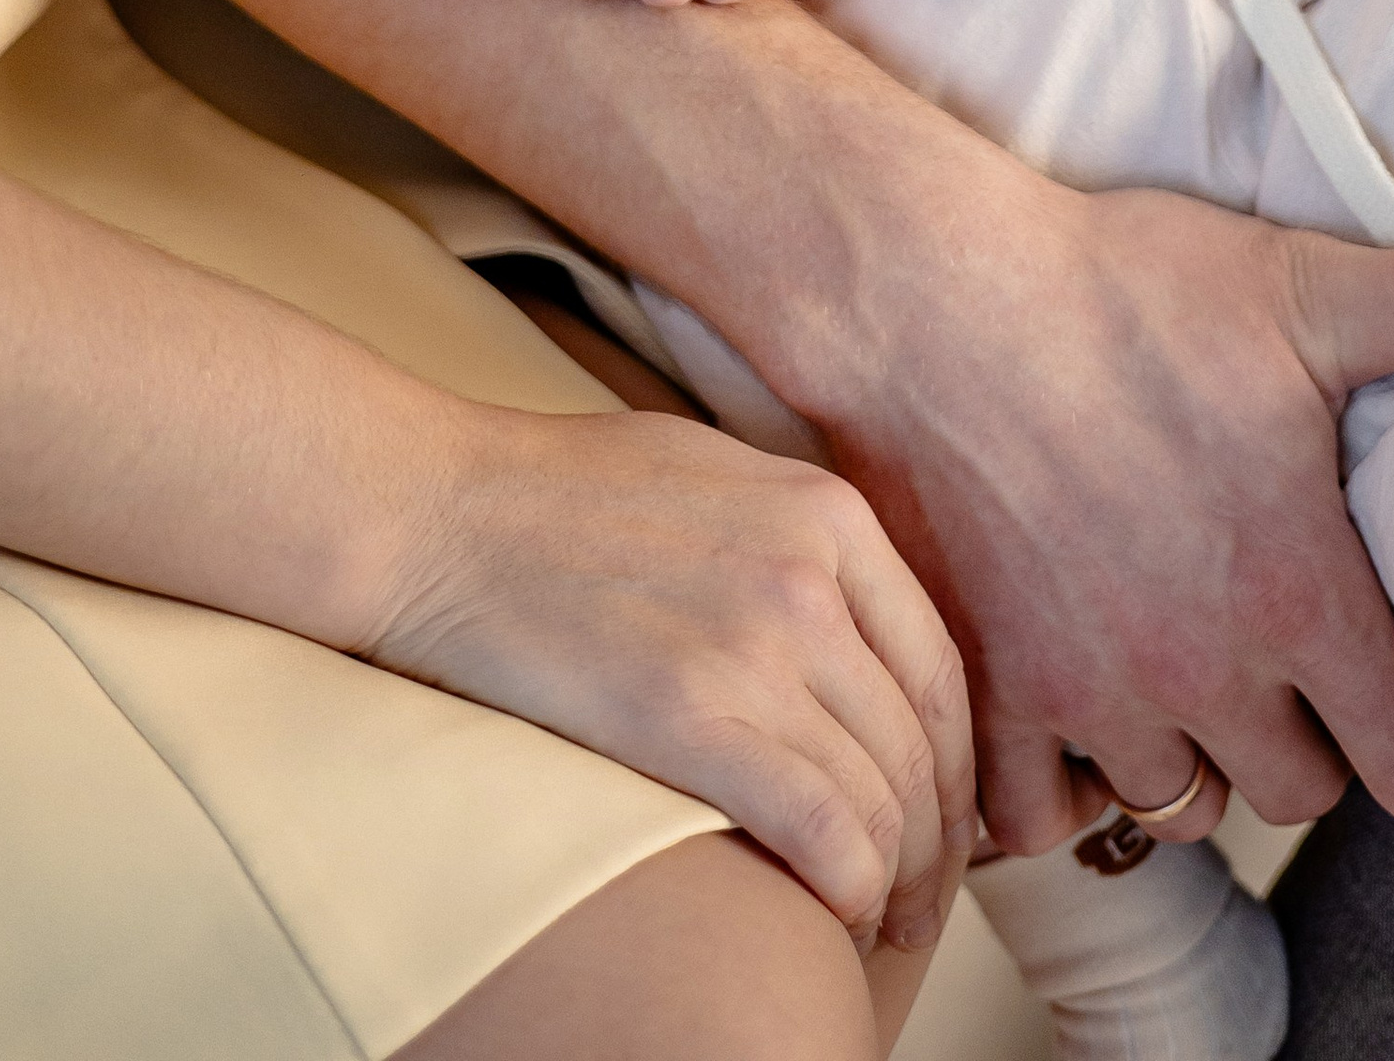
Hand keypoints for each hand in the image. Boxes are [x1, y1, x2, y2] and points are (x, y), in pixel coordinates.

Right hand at [369, 401, 972, 952]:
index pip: (938, 666)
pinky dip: (848, 888)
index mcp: (826, 513)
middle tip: (918, 899)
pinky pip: (821, 829)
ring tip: (875, 920)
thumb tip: (854, 629)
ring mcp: (757, 643)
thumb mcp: (716, 473)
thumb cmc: (555, 494)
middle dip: (933, 841)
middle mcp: (812, 575)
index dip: (956, 763)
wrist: (437, 514)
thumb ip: (796, 539)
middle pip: (919, 741)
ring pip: (881, 796)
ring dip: (894, 880)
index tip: (942, 820)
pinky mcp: (690, 716)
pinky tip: (836, 915)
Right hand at [809, 185, 1393, 852]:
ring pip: (1176, 803)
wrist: (935, 295)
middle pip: (1297, 792)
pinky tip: (1080, 712)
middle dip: (1318, 745)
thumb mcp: (1310, 286)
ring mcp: (1089, 692)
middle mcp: (1199, 668)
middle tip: (1308, 675)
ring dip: (1196, 760)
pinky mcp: (991, 690)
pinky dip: (1063, 787)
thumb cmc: (1116, 292)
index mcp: (1294, 592)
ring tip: (1197, 681)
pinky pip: (1037, 815)